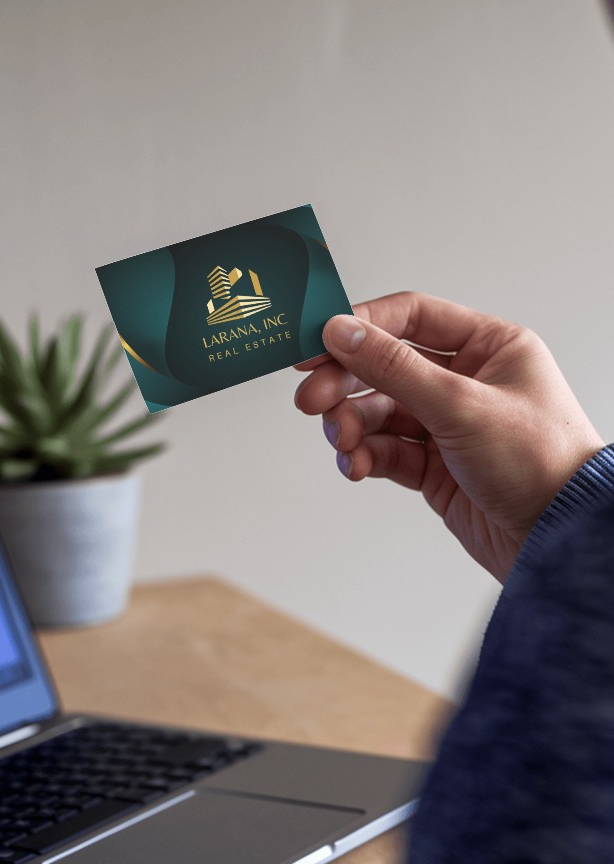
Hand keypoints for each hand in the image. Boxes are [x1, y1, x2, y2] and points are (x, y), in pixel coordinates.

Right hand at [294, 292, 604, 581]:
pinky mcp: (432, 466)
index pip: (411, 318)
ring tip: (343, 444)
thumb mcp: (461, 404)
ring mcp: (446, 425)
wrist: (558, 539)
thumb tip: (341, 332)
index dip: (359, 327)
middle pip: (384, 367)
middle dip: (344, 385)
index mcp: (488, 347)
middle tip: (311, 401)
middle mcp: (465, 380)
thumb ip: (394, 368)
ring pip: (378, 413)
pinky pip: (384, 451)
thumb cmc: (540, 463)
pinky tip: (356, 467)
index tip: (315, 344)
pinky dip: (363, 457)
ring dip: (351, 427)